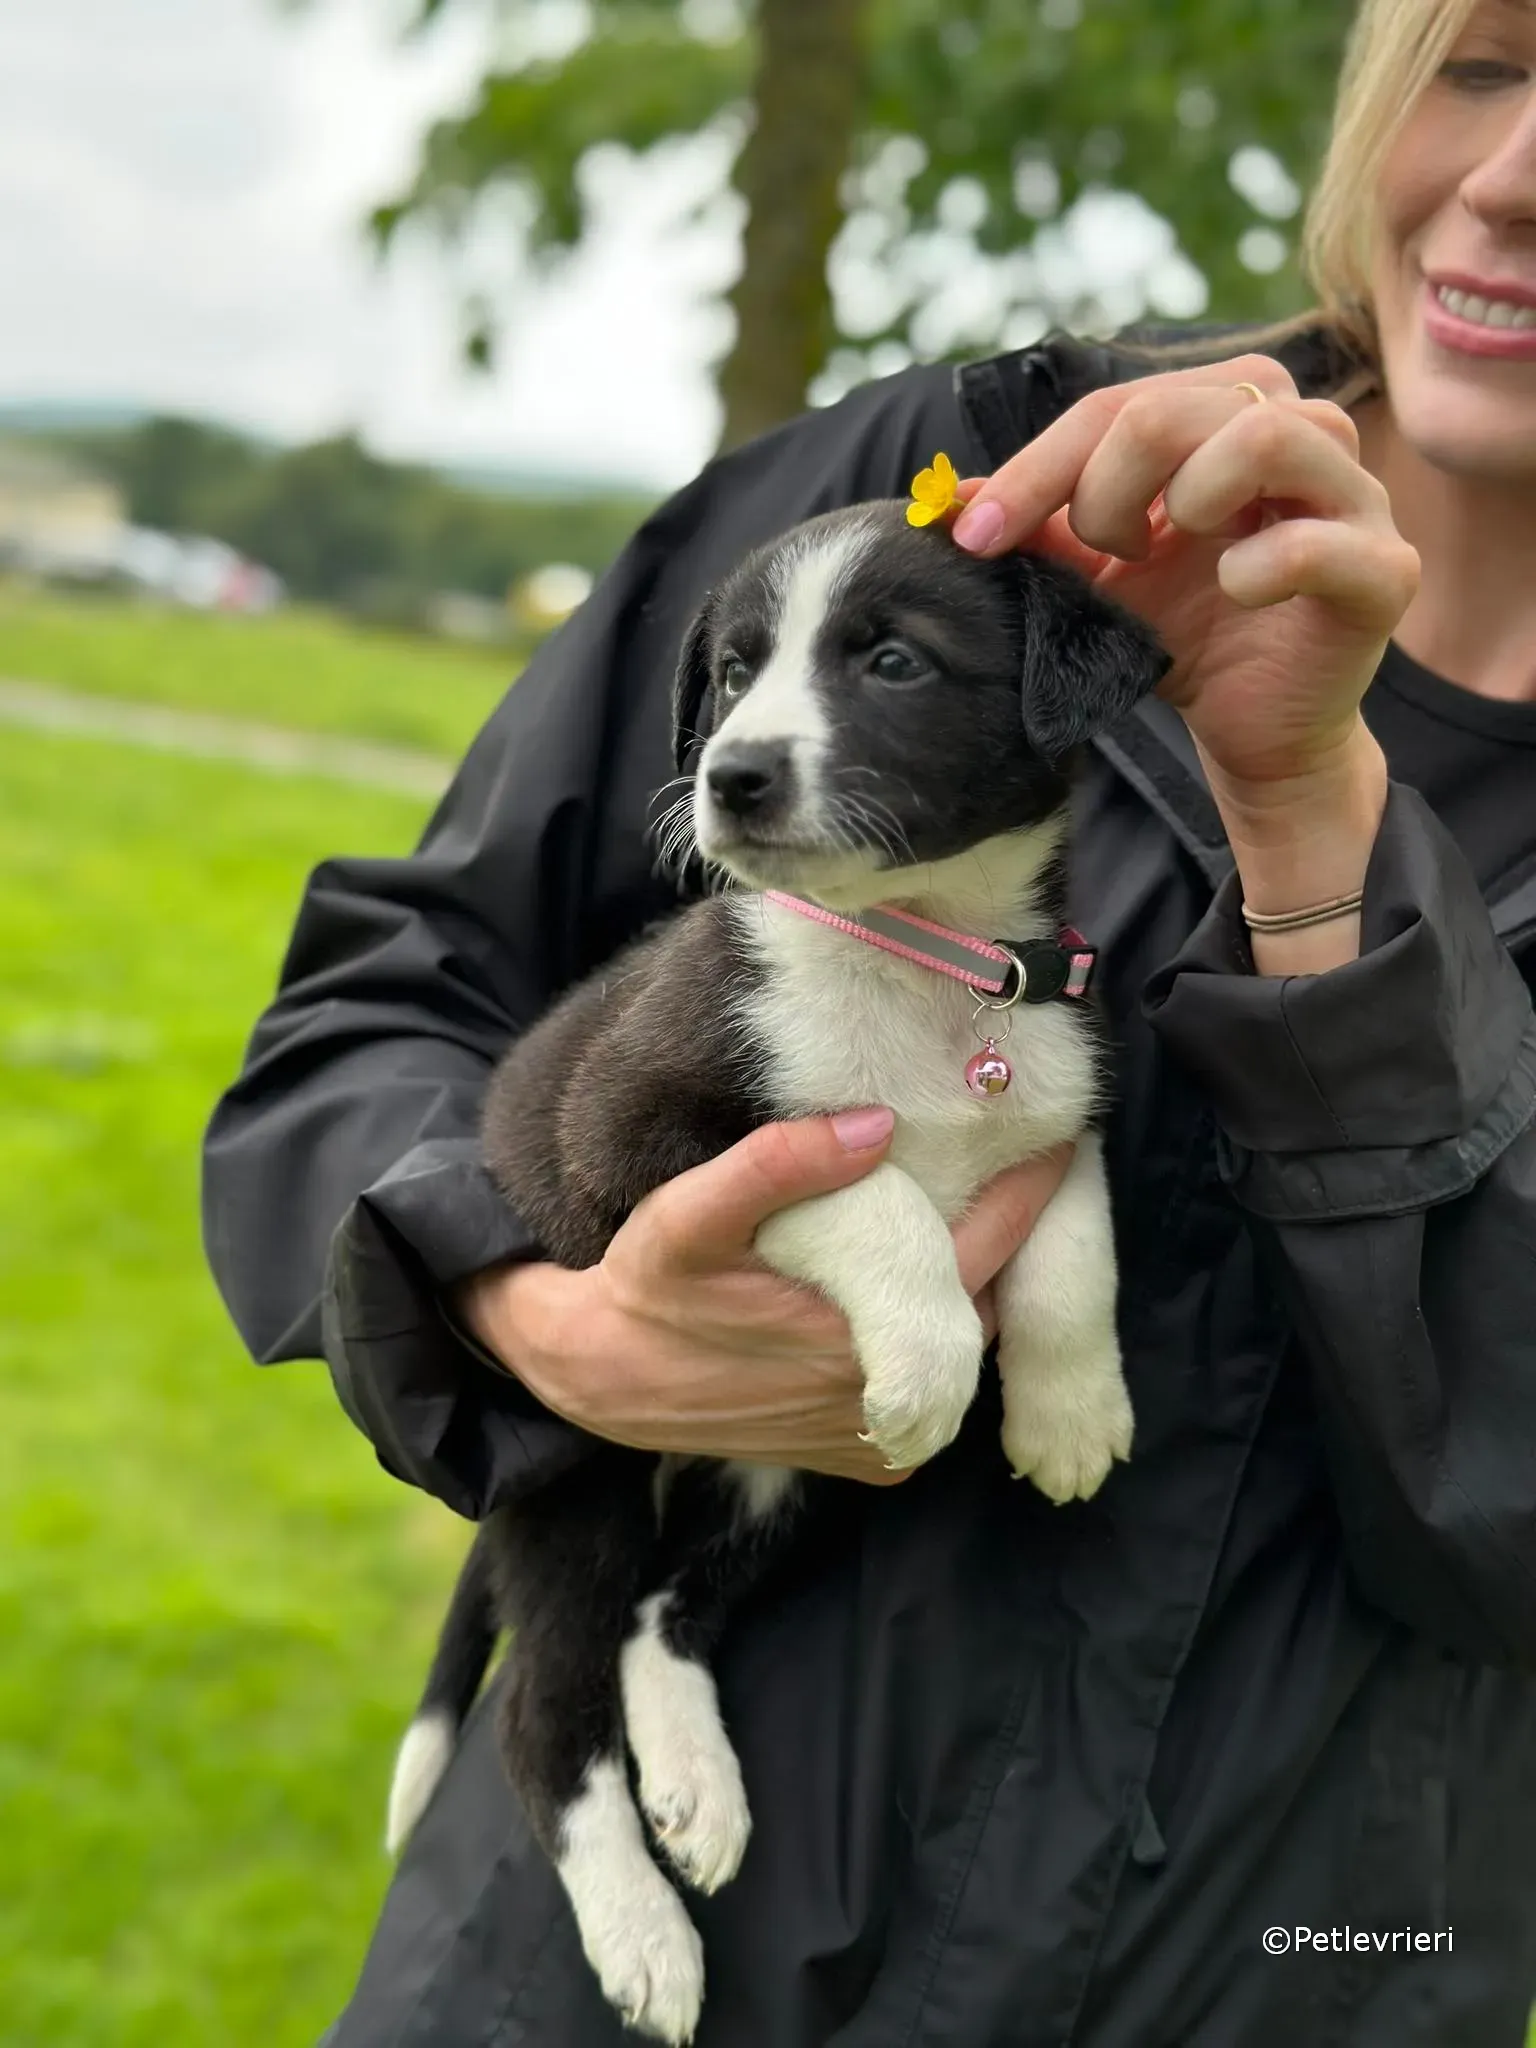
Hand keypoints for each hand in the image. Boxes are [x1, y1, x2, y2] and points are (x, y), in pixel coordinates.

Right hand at [457, 1113, 1074, 1484]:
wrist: (602, 1379)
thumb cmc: (648, 1287)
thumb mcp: (688, 1213)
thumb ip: (776, 1164)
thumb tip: (876, 1127)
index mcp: (856, 1329)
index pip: (982, 1256)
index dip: (1023, 1198)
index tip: (1057, 1143)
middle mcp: (882, 1395)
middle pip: (987, 1307)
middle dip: (1011, 1243)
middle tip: (1025, 1173)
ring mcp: (879, 1436)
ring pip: (968, 1356)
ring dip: (979, 1294)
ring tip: (985, 1224)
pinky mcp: (867, 1458)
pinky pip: (939, 1399)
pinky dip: (945, 1350)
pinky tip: (927, 1296)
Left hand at [951, 353, 1417, 963]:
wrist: (1252, 729)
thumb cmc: (1187, 632)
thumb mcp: (1101, 573)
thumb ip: (1042, 528)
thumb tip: (947, 499)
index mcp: (1228, 416)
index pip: (1116, 404)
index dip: (1035, 467)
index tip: (975, 533)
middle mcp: (1300, 435)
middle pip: (1176, 405)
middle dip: (1103, 484)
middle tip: (1097, 551)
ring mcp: (1352, 498)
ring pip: (1264, 434)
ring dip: (1186, 495)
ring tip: (1163, 557)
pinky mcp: (1383, 572)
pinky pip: (1319, 540)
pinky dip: (1258, 567)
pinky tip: (1232, 595)